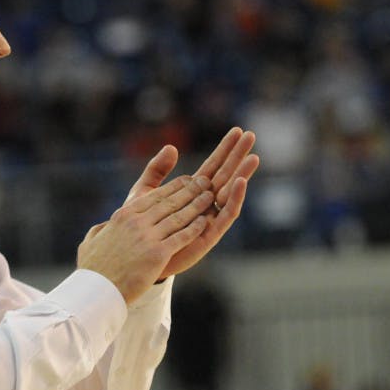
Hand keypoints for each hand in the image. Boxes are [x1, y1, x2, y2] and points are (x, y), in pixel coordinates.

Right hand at [78, 174, 214, 303]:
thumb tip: (104, 227)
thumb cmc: (93, 270)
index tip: (187, 180)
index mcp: (123, 216)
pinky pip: (181, 237)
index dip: (174, 186)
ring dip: (197, 205)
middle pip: (170, 202)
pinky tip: (205, 221)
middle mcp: (136, 222)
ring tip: (210, 197)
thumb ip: (100, 230)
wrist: (97, 291)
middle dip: (191, 190)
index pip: (154, 196)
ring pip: (179, 216)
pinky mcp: (157, 255)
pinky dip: (195, 228)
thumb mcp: (91, 242)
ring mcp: (147, 237)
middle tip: (206, 181)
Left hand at [126, 128, 258, 278]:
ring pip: (230, 193)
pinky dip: (235, 199)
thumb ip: (157, 171)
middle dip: (238, 156)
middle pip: (226, 175)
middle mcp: (204, 204)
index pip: (213, 166)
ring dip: (242, 174)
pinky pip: (226, 215)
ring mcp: (209, 219)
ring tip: (253, 157)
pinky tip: (241, 182)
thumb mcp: (146, 193)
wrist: (136, 258)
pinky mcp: (208, 235)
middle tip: (251, 135)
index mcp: (191, 192)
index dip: (225, 149)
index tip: (238, 130)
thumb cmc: (141, 227)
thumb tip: (171, 147)